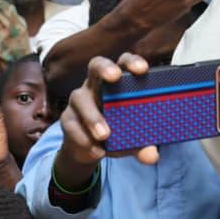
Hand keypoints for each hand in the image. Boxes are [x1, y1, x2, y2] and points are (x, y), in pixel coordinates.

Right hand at [57, 54, 157, 168]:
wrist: (90, 151)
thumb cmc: (116, 133)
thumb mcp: (132, 140)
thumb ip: (142, 145)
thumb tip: (152, 156)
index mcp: (116, 83)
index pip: (123, 62)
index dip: (132, 62)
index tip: (143, 69)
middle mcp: (95, 85)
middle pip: (96, 65)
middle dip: (105, 68)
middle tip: (115, 77)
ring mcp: (79, 100)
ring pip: (80, 98)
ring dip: (93, 116)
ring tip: (105, 135)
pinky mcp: (67, 119)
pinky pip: (72, 124)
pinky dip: (84, 139)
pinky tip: (96, 151)